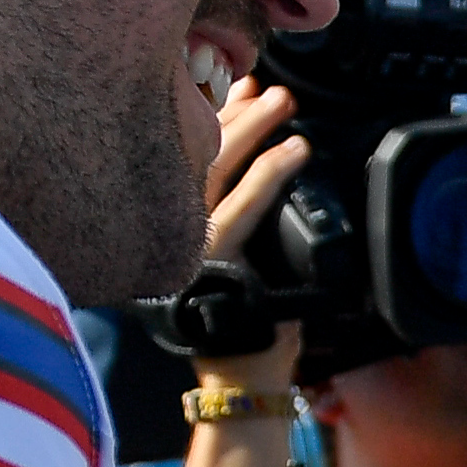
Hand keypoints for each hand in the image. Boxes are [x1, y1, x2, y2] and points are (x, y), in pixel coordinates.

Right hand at [194, 76, 307, 393]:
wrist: (240, 382)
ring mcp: (190, 242)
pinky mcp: (214, 262)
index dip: (212, 117)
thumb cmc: (244, 325)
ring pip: (215, 169)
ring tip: (284, 102)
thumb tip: (265, 167)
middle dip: (232, 112)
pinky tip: (296, 150)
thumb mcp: (235, 263)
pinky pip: (243, 207)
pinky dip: (270, 175)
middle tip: (266, 85)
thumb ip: (238, 220)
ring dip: (252, 129)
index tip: (237, 85)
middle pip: (195, 152)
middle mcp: (171, 227)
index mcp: (171, 223)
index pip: (185, 156)